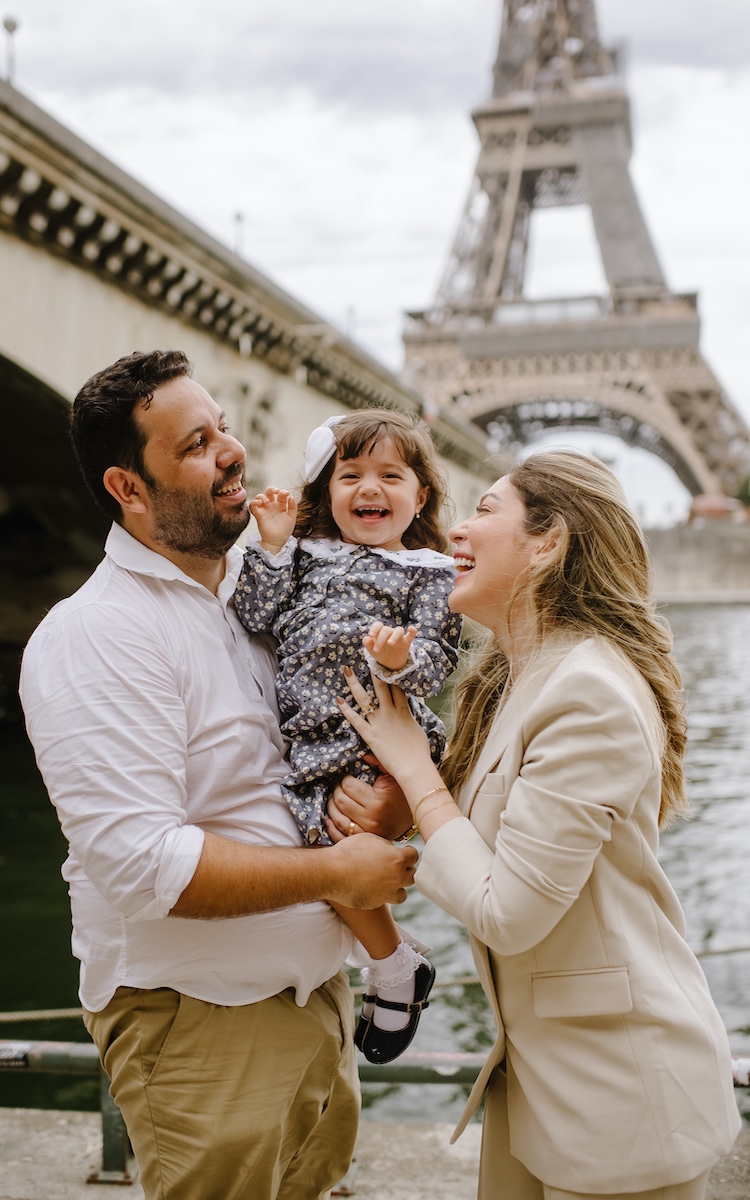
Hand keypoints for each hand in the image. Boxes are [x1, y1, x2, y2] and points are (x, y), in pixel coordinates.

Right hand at [250, 486, 296, 551]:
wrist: (277, 541)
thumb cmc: (284, 530)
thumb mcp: (292, 518)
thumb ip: (293, 507)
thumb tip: (292, 497)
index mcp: (280, 505)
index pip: (280, 494)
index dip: (283, 492)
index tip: (286, 494)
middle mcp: (272, 506)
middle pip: (269, 492)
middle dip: (271, 489)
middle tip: (275, 491)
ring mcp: (264, 509)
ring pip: (260, 496)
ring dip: (263, 496)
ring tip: (267, 501)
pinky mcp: (258, 514)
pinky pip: (252, 505)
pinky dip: (254, 502)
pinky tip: (259, 503)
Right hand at [325, 834, 417, 907]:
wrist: (331, 872)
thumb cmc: (349, 851)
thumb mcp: (371, 839)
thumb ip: (387, 846)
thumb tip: (393, 850)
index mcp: (398, 859)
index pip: (414, 856)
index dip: (407, 853)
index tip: (401, 852)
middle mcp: (397, 877)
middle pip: (412, 875)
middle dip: (404, 870)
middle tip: (393, 866)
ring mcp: (387, 893)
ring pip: (403, 893)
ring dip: (397, 887)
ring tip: (388, 882)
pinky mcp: (377, 903)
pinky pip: (385, 900)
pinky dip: (382, 895)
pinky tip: (373, 888)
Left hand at [326, 767, 412, 842]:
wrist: (416, 816)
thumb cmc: (402, 793)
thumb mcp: (393, 775)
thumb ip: (379, 762)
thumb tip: (362, 756)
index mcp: (378, 801)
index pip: (348, 786)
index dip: (343, 778)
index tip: (344, 776)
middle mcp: (371, 819)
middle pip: (341, 801)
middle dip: (335, 790)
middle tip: (337, 784)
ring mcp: (367, 833)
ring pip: (337, 819)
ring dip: (331, 806)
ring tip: (333, 797)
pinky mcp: (364, 840)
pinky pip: (340, 836)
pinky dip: (331, 827)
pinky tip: (330, 817)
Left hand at [336, 668, 433, 782]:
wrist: (414, 766)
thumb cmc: (419, 752)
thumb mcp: (418, 730)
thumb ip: (411, 720)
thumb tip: (409, 716)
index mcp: (404, 711)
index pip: (396, 687)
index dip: (390, 673)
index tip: (383, 663)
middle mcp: (390, 712)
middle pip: (380, 686)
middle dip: (372, 671)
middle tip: (365, 658)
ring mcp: (379, 722)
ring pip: (365, 698)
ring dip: (355, 684)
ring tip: (347, 671)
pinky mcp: (370, 734)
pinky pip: (355, 719)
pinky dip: (346, 709)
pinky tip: (338, 699)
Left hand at [363, 622, 416, 672]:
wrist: (390, 663)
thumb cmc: (380, 653)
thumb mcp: (372, 650)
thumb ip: (367, 644)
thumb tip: (367, 638)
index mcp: (380, 632)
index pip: (378, 625)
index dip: (374, 629)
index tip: (371, 636)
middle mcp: (390, 632)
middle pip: (386, 630)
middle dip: (380, 640)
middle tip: (376, 650)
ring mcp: (399, 637)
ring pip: (399, 630)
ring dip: (394, 636)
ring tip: (390, 643)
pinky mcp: (407, 642)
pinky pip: (411, 635)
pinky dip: (412, 631)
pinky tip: (411, 629)